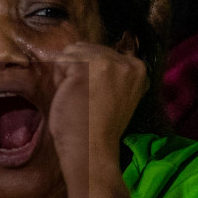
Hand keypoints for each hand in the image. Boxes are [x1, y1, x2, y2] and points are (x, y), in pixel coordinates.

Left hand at [45, 42, 148, 186]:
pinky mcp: (85, 67)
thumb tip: (83, 50)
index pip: (103, 52)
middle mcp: (126, 60)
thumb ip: (110, 71)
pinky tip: (71, 96)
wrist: (93, 149)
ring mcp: (107, 62)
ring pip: (72, 52)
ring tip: (79, 97)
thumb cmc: (99, 125)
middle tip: (87, 98)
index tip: (98, 97)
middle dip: (78, 70)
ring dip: (68, 73)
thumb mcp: (116, 92)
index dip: (92, 73)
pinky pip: (61, 61)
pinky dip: (59, 80)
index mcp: (138, 67)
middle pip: (86, 48)